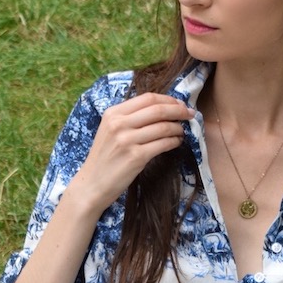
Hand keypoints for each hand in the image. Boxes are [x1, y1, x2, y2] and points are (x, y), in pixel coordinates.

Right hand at [68, 93, 189, 211]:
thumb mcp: (110, 131)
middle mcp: (119, 124)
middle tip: (190, 114)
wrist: (92, 184)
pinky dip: (174, 141)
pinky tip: (177, 142)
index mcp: (113, 113)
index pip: (147, 98)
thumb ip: (129, 118)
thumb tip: (160, 109)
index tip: (179, 104)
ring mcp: (127, 141)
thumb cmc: (104, 159)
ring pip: (163, 127)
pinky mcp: (136, 157)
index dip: (168, 99)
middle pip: (158, 109)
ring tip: (182, 131)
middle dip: (178, 110)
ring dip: (178, 128)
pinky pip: (163, 144)